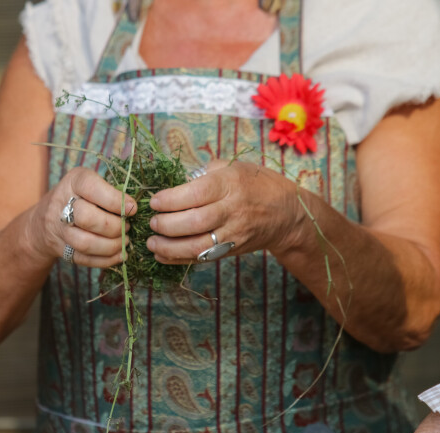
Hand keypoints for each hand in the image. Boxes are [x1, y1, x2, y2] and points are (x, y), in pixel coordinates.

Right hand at [28, 167, 135, 267]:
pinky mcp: (61, 249)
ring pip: (85, 243)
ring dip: (111, 246)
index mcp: (73, 182)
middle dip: (115, 226)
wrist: (46, 217)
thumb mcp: (93, 182)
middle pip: (87, 218)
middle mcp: (61, 204)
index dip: (115, 200)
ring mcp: (59, 229)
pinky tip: (119, 255)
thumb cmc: (81, 196)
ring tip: (125, 241)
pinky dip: (106, 260)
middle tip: (128, 227)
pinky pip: (84, 259)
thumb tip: (134, 208)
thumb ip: (111, 191)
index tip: (133, 209)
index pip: (91, 188)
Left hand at [147, 159, 302, 263]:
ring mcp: (234, 234)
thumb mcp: (235, 167)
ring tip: (152, 242)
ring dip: (170, 247)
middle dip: (167, 224)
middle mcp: (233, 210)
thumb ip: (206, 173)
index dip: (171, 200)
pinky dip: (179, 259)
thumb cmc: (258, 184)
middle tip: (152, 222)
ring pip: (198, 246)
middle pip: (194, 222)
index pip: (196, 194)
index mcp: (231, 184)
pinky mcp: (232, 251)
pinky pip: (203, 258)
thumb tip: (176, 182)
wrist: (287, 214)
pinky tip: (162, 255)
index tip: (154, 202)